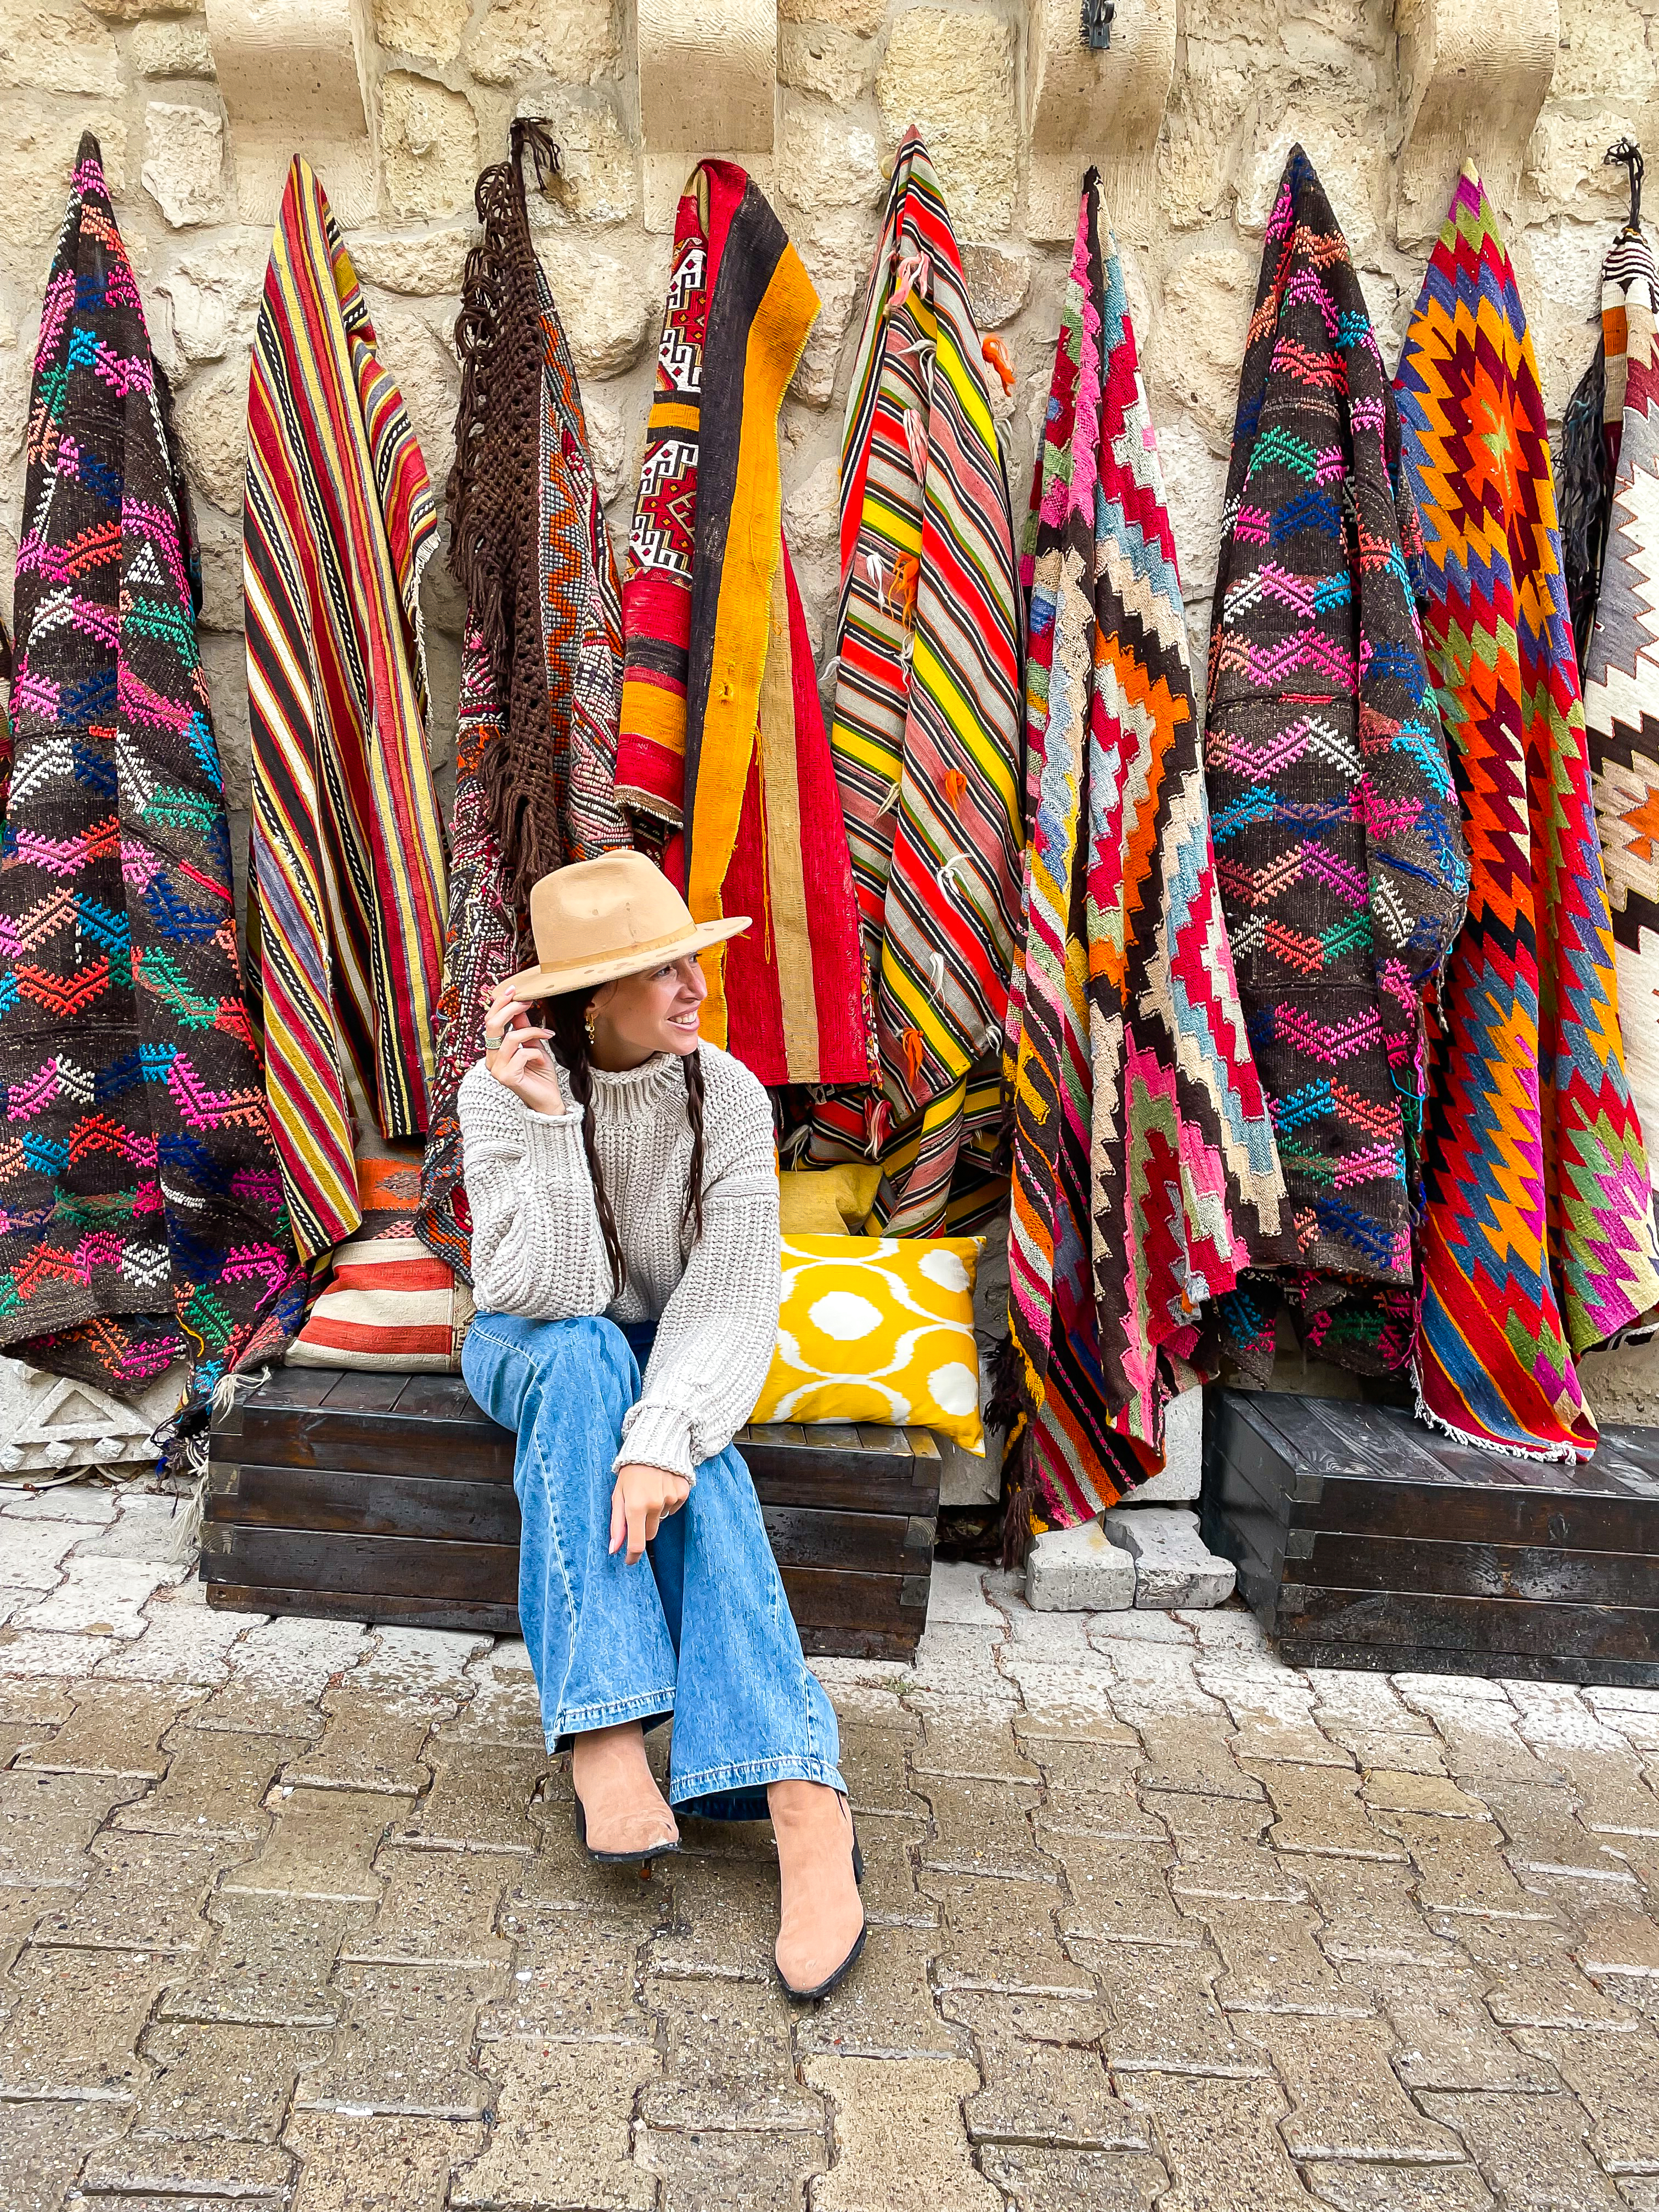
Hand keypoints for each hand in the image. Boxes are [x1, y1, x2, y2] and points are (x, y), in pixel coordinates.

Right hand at [483, 982, 563, 1115]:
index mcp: (494, 1051)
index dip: (500, 1004)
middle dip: (510, 1009)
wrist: (549, 1100)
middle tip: (528, 1002)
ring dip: (532, 1032)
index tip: (515, 990)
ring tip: (547, 1035)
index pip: (490, 1023)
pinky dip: (536, 1053)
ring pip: (511, 1038)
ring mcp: (496, 1070)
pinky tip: (543, 1061)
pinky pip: (522, 1053)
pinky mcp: (507, 1077)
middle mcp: (491, 1060)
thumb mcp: (533, 1045)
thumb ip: (523, 1028)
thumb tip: (520, 1005)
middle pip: (492, 1026)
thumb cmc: (540, 1074)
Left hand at [609, 1461, 690, 1564]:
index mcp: (635, 1507)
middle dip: (643, 1527)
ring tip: (650, 1490)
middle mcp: (654, 1505)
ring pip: (662, 1519)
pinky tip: (661, 1486)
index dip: (633, 1556)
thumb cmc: (630, 1472)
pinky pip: (674, 1507)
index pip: (637, 1544)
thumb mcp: (617, 1495)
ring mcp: (671, 1499)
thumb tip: (613, 1549)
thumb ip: (616, 1524)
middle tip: (637, 1508)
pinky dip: (667, 1501)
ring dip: (655, 1511)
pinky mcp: (683, 1492)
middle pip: (650, 1533)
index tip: (629, 1560)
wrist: (653, 1445)